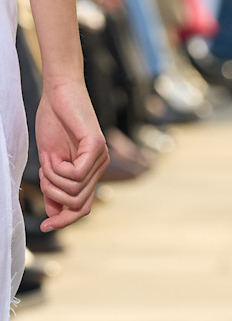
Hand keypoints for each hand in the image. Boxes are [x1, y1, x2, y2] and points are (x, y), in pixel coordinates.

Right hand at [34, 80, 107, 228]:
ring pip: (75, 190)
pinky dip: (58, 169)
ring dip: (52, 179)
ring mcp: (101, 156)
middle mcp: (100, 166)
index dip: (65, 220)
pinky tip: (52, 156)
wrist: (57, 92)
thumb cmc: (53, 122)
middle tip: (42, 173)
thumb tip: (54, 212)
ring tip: (47, 160)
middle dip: (52, 194)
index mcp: (90, 171)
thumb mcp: (49, 161)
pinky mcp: (96, 146)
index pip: (84, 208)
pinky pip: (76, 174)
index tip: (45, 227)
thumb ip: (54, 186)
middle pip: (78, 203)